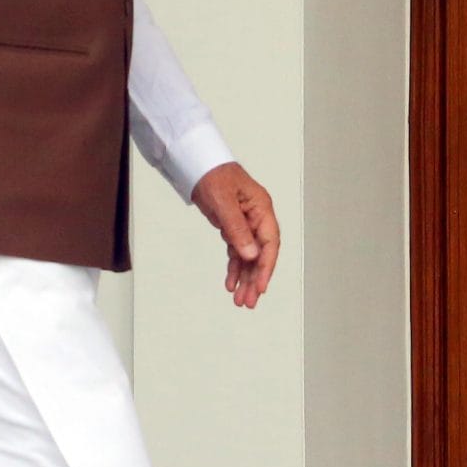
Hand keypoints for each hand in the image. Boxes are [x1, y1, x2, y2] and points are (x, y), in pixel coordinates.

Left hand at [189, 162, 279, 307]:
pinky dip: (234, 268)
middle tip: (249, 301)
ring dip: (245, 278)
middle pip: (261, 254)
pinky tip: (230, 283)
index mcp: (261, 208)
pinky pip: (237, 252)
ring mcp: (246, 223)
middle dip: (255, 279)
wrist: (197, 165)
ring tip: (240, 300)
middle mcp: (257, 218)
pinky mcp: (233, 227)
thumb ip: (237, 229)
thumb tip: (251, 255)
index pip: (270, 243)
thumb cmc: (213, 175)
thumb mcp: (224, 202)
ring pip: (249, 257)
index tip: (260, 286)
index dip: (266, 267)